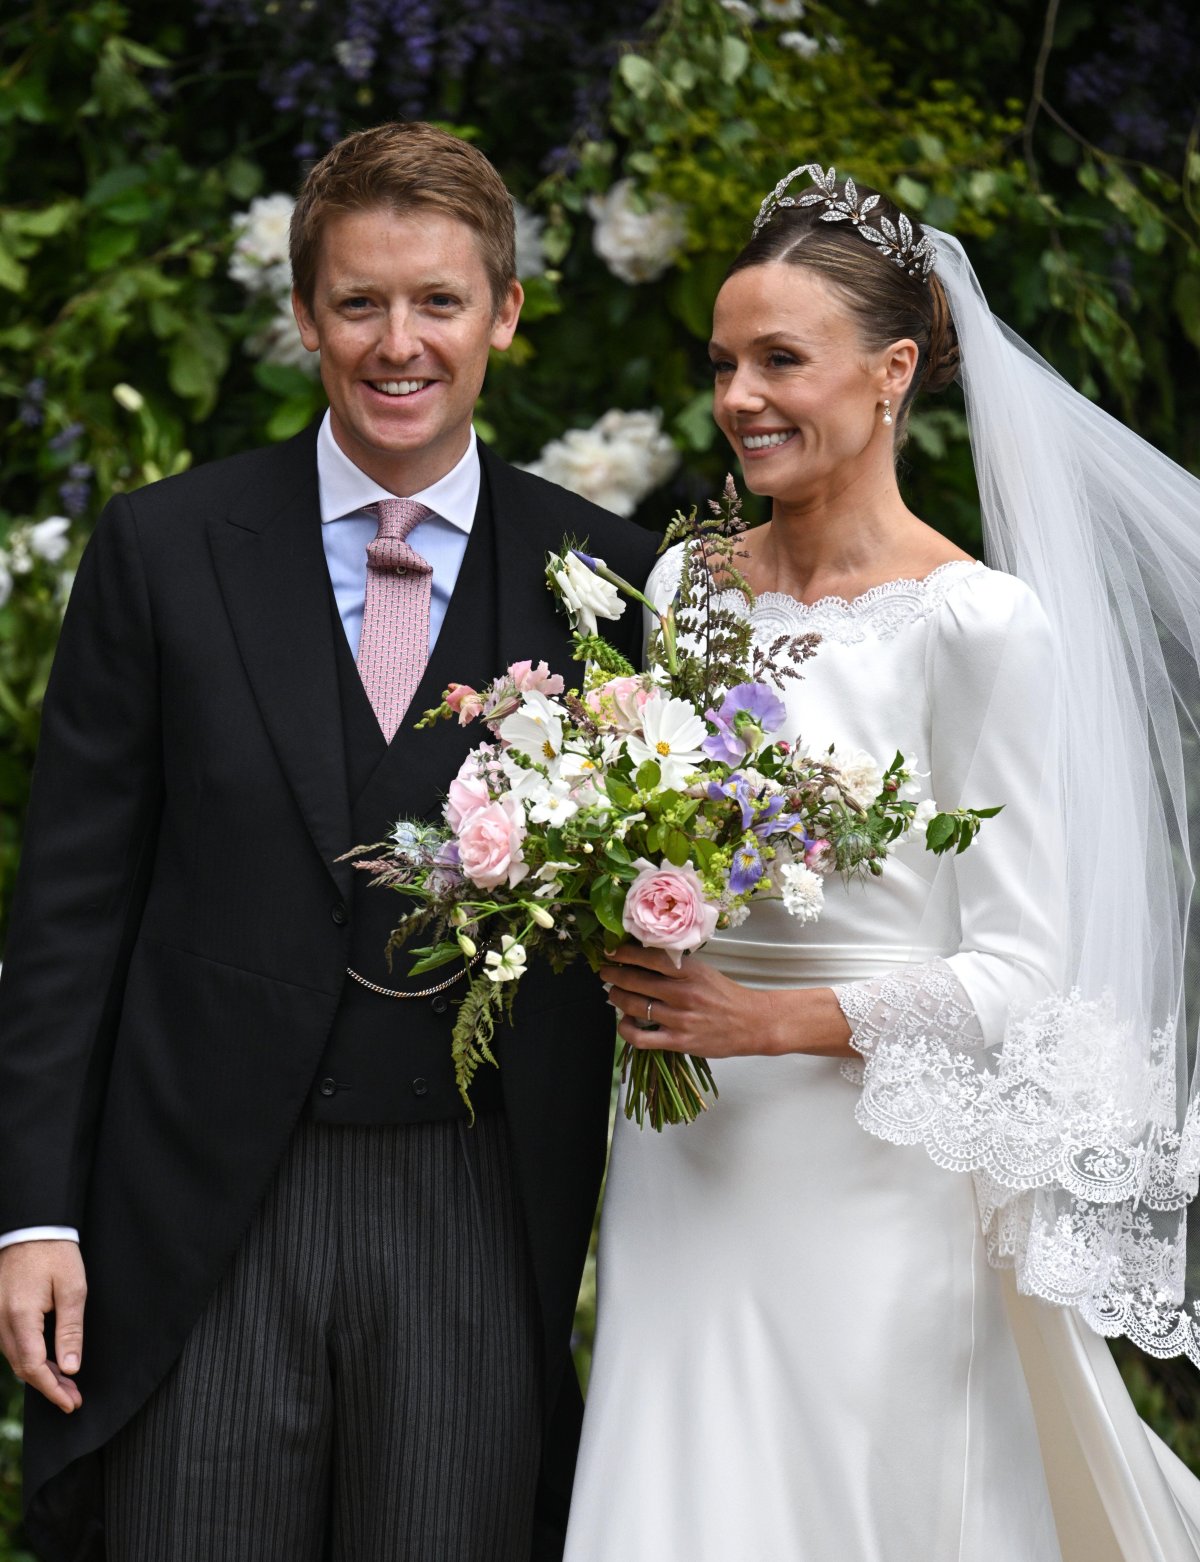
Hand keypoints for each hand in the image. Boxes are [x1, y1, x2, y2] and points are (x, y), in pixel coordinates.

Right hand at [0, 1240, 85, 1411]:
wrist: (31, 1227)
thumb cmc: (54, 1253)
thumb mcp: (72, 1288)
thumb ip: (70, 1330)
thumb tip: (70, 1367)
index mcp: (20, 1316)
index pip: (33, 1366)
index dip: (52, 1389)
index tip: (70, 1403)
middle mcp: (1, 1321)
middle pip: (21, 1367)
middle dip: (48, 1386)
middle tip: (73, 1398)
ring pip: (14, 1358)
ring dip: (39, 1373)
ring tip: (66, 1383)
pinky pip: (10, 1345)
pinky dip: (29, 1358)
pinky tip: (47, 1361)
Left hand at [601, 944, 855, 1059]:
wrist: (753, 1023)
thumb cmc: (727, 996)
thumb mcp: (705, 971)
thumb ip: (677, 966)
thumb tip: (644, 957)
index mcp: (690, 970)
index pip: (649, 956)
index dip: (625, 953)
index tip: (612, 952)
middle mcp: (683, 992)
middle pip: (636, 980)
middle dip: (614, 975)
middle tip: (605, 972)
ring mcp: (680, 1018)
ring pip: (634, 1006)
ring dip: (616, 998)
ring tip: (611, 993)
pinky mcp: (679, 1041)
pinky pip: (641, 1037)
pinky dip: (625, 1029)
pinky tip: (624, 1021)